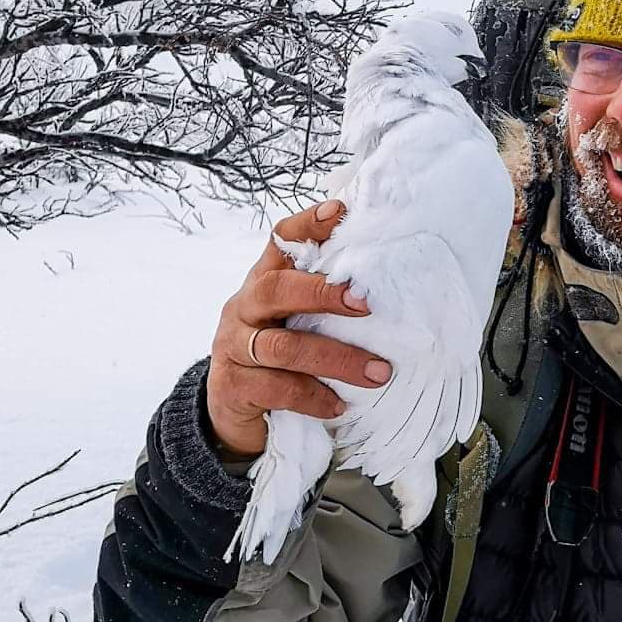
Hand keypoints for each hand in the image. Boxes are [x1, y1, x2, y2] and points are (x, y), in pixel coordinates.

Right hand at [206, 199, 392, 458]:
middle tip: (365, 304)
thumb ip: (325, 299)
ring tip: (378, 372)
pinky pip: (277, 389)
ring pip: (283, 347)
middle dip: (322, 293)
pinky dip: (314, 397)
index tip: (340, 212)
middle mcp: (244, 307)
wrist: (232, 408)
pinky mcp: (233, 386)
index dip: (307, 225)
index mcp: (264, 281)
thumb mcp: (297, 319)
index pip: (280, 242)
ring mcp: (233, 346)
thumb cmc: (280, 355)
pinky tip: (340, 404)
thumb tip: (389, 283)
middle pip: (276, 289)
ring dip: (336, 359)